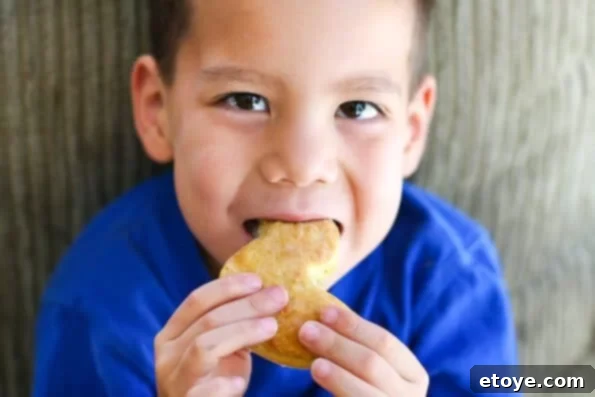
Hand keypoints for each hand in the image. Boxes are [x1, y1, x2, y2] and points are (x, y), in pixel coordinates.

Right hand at [154, 273, 288, 396]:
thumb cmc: (213, 381)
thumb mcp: (221, 348)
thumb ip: (234, 325)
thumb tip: (271, 295)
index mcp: (172, 334)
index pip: (196, 300)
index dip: (227, 287)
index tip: (257, 280)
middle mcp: (168, 355)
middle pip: (208, 320)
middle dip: (247, 305)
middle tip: (279, 297)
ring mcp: (176, 381)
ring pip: (204, 347)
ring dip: (242, 332)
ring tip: (272, 326)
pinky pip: (203, 393)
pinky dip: (221, 385)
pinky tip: (238, 382)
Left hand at [298, 306, 428, 395]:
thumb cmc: (366, 392)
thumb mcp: (371, 372)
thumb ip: (355, 348)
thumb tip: (321, 314)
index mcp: (413, 374)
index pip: (385, 343)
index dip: (353, 325)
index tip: (323, 311)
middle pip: (373, 364)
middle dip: (337, 344)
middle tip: (305, 330)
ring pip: (365, 392)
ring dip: (337, 375)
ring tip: (313, 363)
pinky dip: (340, 391)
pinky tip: (321, 377)